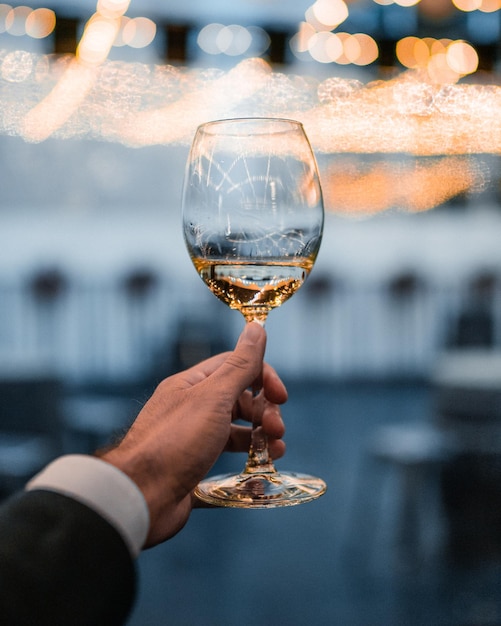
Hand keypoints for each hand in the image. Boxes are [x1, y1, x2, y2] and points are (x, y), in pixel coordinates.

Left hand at [102, 322, 286, 546]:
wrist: (140, 497)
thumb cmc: (175, 441)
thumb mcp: (213, 397)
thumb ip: (240, 365)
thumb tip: (257, 327)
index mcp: (193, 385)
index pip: (235, 367)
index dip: (262, 377)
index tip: (281, 397)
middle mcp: (192, 410)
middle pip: (240, 401)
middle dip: (265, 413)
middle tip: (277, 431)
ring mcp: (193, 442)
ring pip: (236, 433)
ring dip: (261, 439)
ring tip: (275, 453)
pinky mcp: (195, 471)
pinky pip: (228, 463)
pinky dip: (248, 465)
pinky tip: (260, 474)